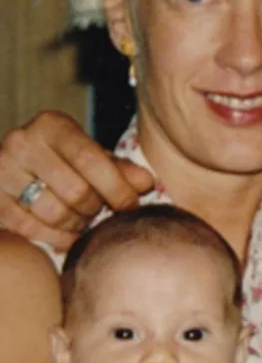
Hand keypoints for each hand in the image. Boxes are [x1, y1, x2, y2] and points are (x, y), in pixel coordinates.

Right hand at [0, 111, 152, 249]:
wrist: (19, 164)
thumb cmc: (65, 160)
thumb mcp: (92, 155)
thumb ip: (120, 169)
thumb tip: (147, 183)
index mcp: (51, 125)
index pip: (90, 159)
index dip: (117, 188)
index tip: (131, 204)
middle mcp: (21, 143)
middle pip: (74, 191)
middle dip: (97, 208)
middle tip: (102, 211)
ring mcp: (2, 171)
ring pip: (54, 213)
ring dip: (78, 224)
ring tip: (85, 219)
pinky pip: (32, 230)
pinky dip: (57, 238)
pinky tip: (69, 234)